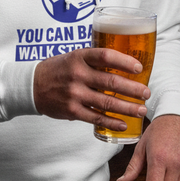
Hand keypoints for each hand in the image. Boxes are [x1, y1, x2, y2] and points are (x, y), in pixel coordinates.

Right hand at [33, 48, 149, 132]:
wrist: (33, 85)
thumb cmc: (59, 69)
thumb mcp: (74, 57)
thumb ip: (95, 60)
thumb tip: (124, 63)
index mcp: (79, 57)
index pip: (106, 56)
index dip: (124, 62)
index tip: (139, 68)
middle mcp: (77, 74)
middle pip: (111, 82)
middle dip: (133, 89)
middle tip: (146, 93)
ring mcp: (74, 93)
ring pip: (106, 102)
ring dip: (127, 107)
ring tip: (141, 109)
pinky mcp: (71, 110)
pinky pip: (95, 117)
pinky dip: (112, 122)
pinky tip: (124, 123)